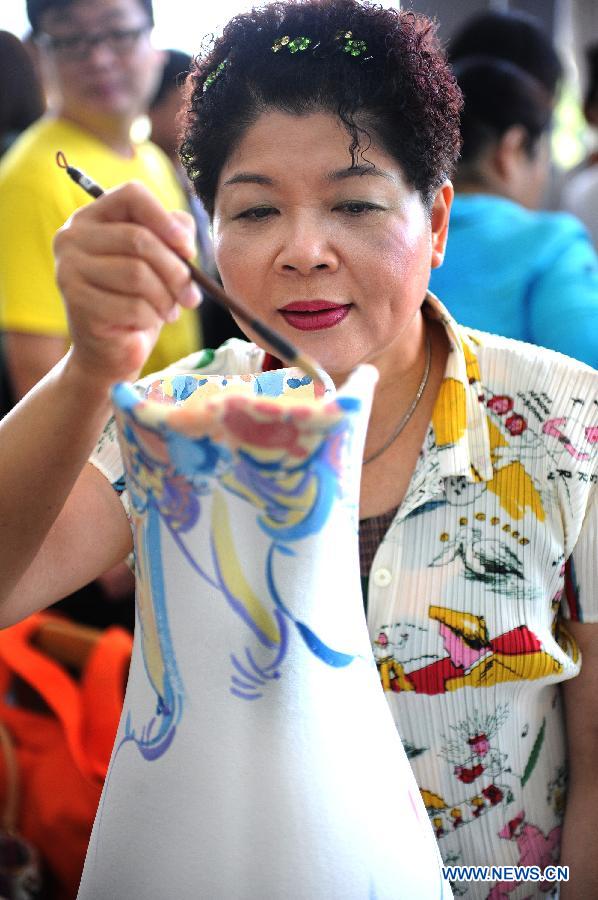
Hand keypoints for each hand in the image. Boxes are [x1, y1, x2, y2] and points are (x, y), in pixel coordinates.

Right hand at [54, 181, 201, 386]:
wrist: (111, 349)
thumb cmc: (136, 300)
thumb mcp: (158, 262)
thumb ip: (172, 235)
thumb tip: (183, 233)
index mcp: (93, 218)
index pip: (132, 195)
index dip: (166, 219)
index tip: (188, 249)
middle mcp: (72, 237)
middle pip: (139, 238)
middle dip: (176, 270)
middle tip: (192, 295)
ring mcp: (69, 269)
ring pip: (138, 274)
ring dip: (165, 297)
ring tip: (169, 311)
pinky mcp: (77, 302)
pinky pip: (132, 306)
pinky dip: (150, 318)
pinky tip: (147, 323)